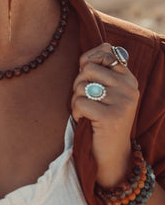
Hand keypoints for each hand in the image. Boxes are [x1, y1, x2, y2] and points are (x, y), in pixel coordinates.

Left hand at [71, 43, 138, 187]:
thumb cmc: (102, 118)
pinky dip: (76, 112)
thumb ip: (99, 72)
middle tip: (84, 99)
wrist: (112, 154)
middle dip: (78, 84)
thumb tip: (85, 58)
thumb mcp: (105, 92)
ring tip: (86, 111)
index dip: (88, 60)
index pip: (106, 50)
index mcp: (128, 78)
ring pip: (81, 86)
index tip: (87, 77)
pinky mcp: (112, 117)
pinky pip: (80, 103)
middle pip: (88, 69)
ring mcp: (123, 102)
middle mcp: (129, 87)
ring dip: (76, 100)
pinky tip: (85, 120)